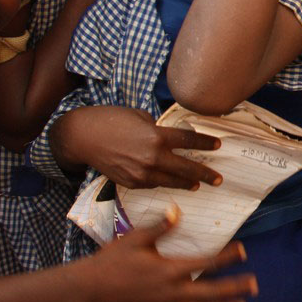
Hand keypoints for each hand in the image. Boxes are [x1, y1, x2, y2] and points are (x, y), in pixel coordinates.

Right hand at [67, 106, 222, 189]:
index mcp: (158, 136)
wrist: (83, 137)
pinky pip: (153, 183)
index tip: (218, 145)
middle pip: (186, 168)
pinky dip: (163, 182)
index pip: (189, 141)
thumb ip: (158, 129)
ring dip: (186, 183)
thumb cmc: (111, 120)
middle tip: (218, 179)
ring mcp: (142, 173)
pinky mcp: (131, 182)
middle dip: (205, 174)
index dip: (206, 144)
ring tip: (197, 185)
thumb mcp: (141, 117)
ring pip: (171, 181)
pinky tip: (170, 182)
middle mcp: (153, 157)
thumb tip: (170, 138)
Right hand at [81, 212, 256, 301]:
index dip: (227, 256)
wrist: (91, 286)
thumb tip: (177, 211)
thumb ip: (161, 226)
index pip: (206, 262)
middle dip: (234, 288)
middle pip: (210, 292)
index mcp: (170, 269)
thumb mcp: (137, 238)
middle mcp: (172, 291)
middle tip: (254, 285)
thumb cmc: (114, 259)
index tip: (244, 251)